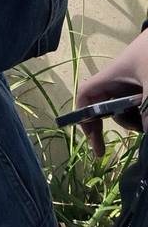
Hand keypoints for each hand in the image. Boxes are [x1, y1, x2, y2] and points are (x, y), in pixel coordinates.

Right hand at [76, 28, 147, 156]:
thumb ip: (147, 109)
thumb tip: (145, 131)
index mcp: (111, 77)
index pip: (87, 96)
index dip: (84, 116)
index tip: (93, 140)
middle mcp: (119, 83)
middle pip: (106, 108)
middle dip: (113, 125)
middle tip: (108, 149)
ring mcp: (133, 86)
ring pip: (126, 110)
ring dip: (134, 121)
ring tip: (147, 120)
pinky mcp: (144, 88)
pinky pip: (139, 107)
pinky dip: (143, 115)